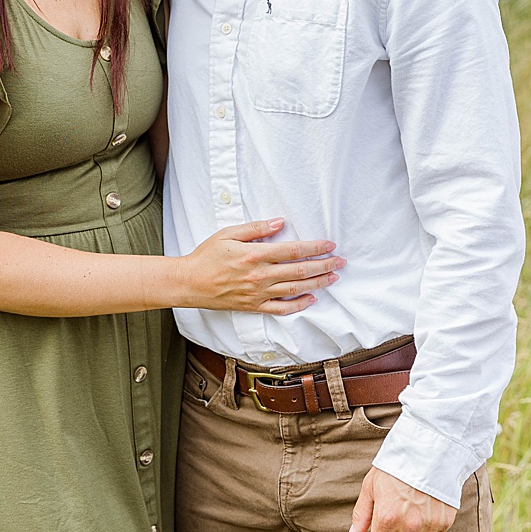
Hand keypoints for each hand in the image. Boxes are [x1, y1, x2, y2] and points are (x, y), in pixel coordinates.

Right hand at [181, 219, 343, 314]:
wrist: (189, 283)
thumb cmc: (206, 256)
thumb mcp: (227, 234)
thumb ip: (255, 228)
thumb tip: (279, 222)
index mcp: (254, 255)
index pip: (293, 250)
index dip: (314, 247)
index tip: (329, 245)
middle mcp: (260, 275)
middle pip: (300, 270)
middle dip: (324, 265)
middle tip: (341, 261)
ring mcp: (258, 293)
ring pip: (296, 289)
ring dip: (318, 283)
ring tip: (333, 277)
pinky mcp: (254, 306)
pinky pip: (282, 309)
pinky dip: (299, 305)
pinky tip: (311, 298)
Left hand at [349, 466, 456, 531]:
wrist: (427, 454)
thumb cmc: (393, 470)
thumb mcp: (371, 487)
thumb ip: (362, 514)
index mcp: (386, 518)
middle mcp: (409, 526)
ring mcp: (429, 525)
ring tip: (410, 517)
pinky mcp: (445, 522)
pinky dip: (428, 529)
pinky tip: (424, 509)